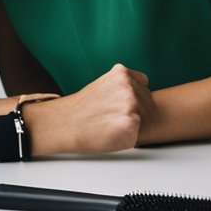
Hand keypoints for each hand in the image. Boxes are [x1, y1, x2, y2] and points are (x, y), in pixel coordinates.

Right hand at [32, 64, 153, 153]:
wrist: (64, 124)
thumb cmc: (81, 109)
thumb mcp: (103, 84)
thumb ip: (122, 85)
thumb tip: (141, 93)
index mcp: (122, 73)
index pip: (143, 84)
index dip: (134, 96)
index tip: (117, 103)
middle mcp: (129, 86)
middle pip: (147, 102)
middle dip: (134, 110)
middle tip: (110, 116)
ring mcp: (131, 105)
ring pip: (145, 118)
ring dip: (132, 123)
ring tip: (109, 123)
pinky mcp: (131, 123)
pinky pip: (138, 133)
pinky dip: (127, 136)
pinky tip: (111, 132)